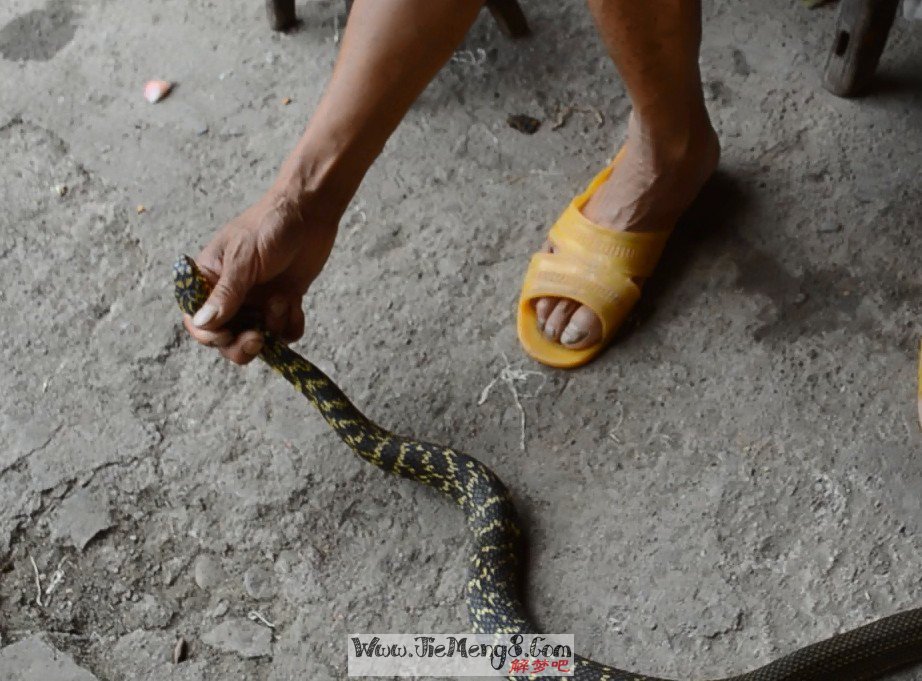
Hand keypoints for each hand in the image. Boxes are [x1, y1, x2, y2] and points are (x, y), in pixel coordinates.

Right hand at [183, 188, 337, 363]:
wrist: (311, 212)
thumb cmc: (270, 226)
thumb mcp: (243, 258)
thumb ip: (226, 293)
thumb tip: (201, 323)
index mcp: (210, 279)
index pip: (198, 320)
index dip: (209, 335)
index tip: (226, 336)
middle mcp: (231, 295)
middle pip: (226, 338)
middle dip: (241, 345)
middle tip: (258, 339)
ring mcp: (258, 301)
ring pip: (257, 338)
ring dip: (272, 328)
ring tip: (283, 301)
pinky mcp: (284, 303)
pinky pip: (283, 331)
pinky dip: (290, 325)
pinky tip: (296, 305)